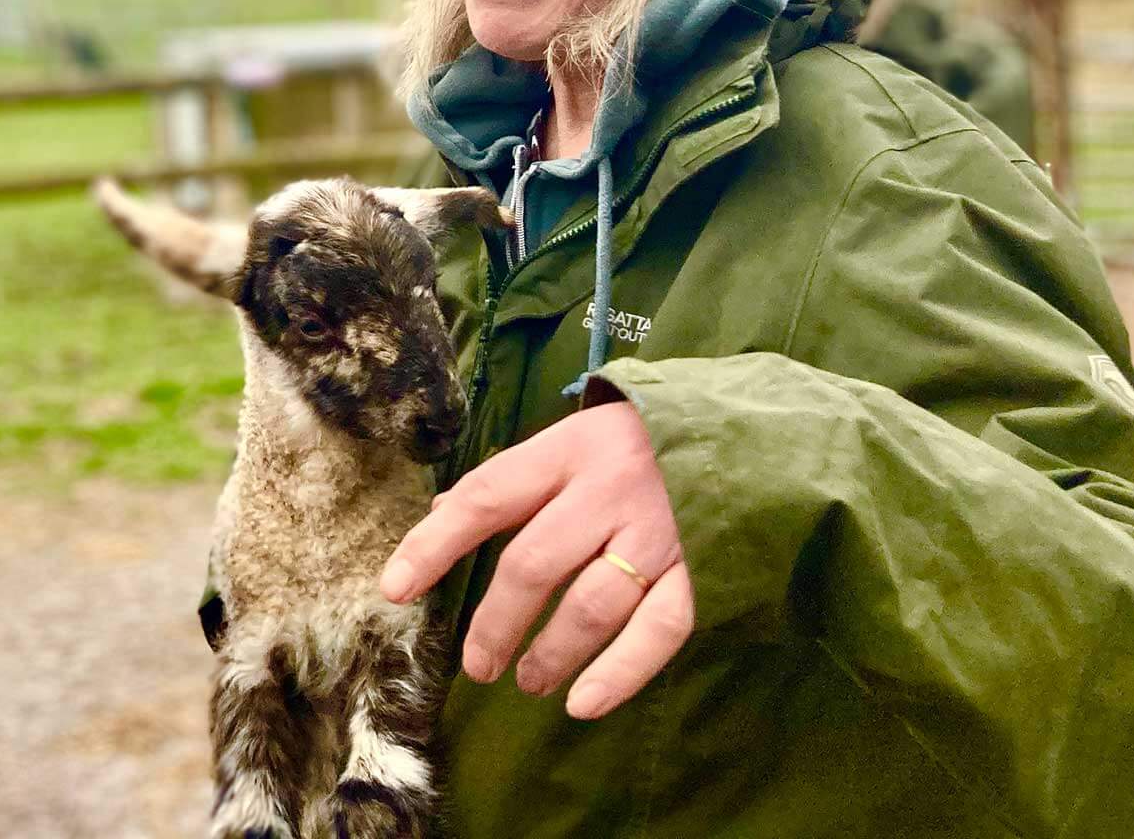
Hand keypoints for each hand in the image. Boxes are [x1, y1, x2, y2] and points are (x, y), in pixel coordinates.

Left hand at [379, 400, 693, 719]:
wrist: (738, 430)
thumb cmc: (632, 444)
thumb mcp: (566, 443)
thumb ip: (509, 482)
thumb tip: (440, 517)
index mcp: (565, 452)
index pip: (485, 498)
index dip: (434, 545)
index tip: (395, 589)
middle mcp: (607, 490)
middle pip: (534, 563)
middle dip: (495, 622)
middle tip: (477, 664)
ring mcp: (659, 532)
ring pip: (591, 605)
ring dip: (550, 653)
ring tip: (527, 680)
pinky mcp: (702, 570)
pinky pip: (659, 632)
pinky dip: (619, 674)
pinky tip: (584, 703)